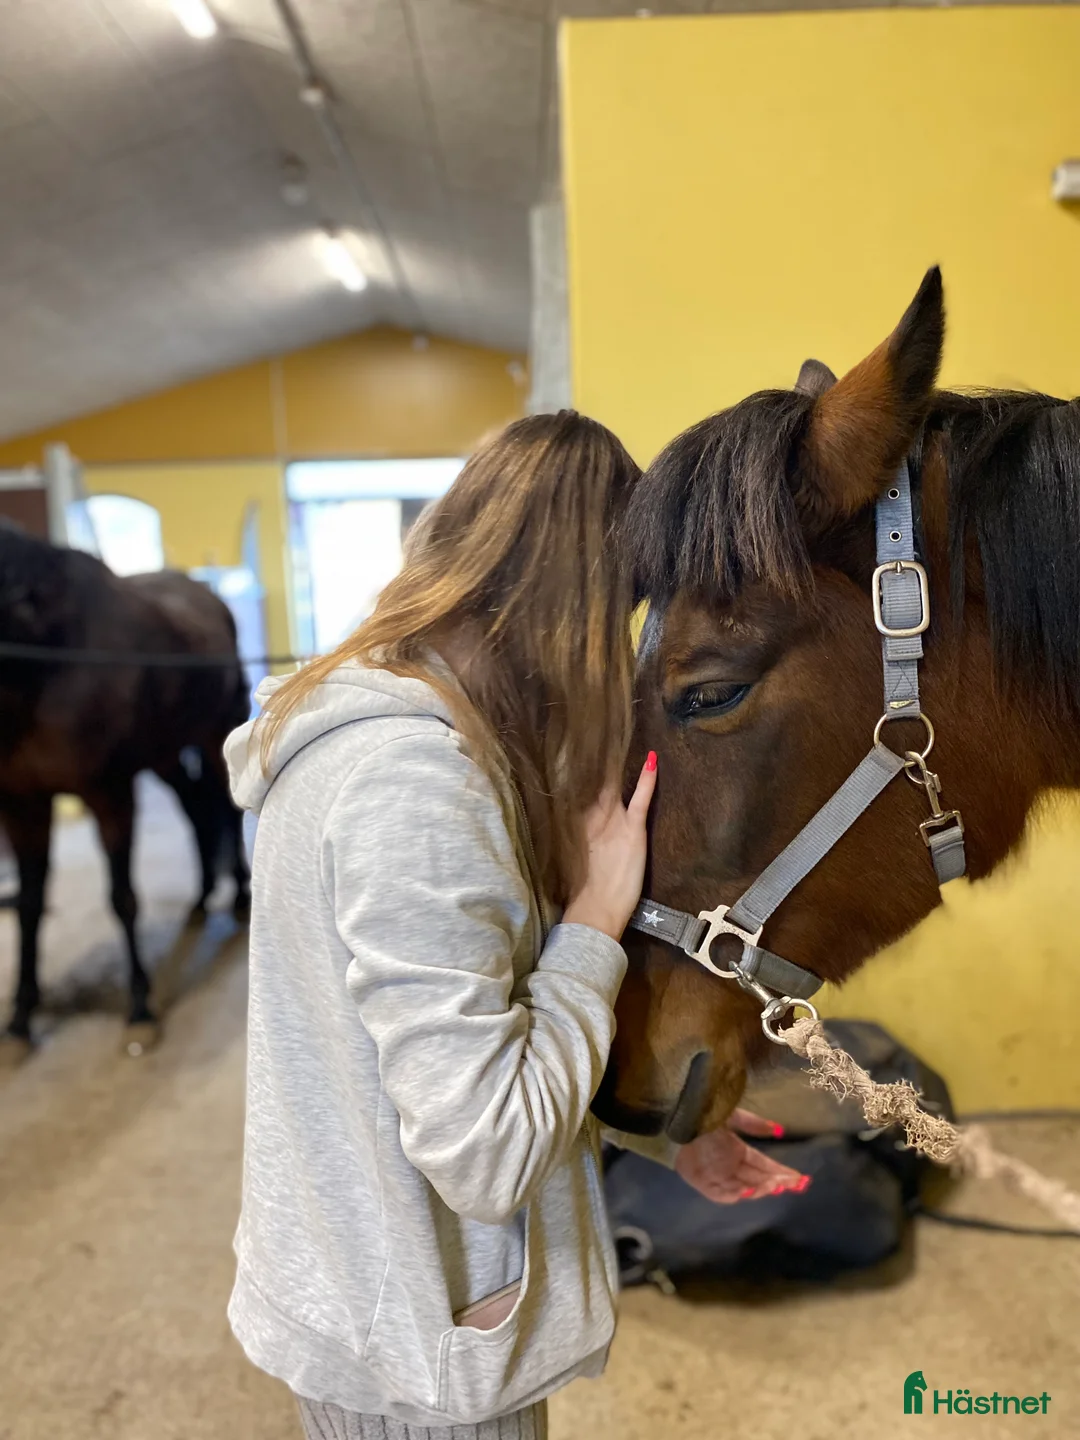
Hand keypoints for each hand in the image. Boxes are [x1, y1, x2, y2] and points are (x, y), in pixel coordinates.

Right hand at [562, 752, 657, 940]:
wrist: (594, 910)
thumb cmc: (586, 893)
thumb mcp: (575, 858)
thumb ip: (577, 839)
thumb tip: (573, 826)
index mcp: (577, 825)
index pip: (579, 791)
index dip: (582, 772)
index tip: (581, 750)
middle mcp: (591, 818)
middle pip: (593, 783)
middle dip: (595, 760)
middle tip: (597, 733)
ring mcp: (612, 821)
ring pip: (613, 786)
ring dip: (616, 764)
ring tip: (619, 736)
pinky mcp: (632, 829)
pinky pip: (640, 800)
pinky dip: (647, 781)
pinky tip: (652, 761)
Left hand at [674, 1109, 809, 1203]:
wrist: (676, 1116)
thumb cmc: (703, 1113)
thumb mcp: (732, 1115)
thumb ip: (754, 1124)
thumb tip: (778, 1130)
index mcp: (736, 1151)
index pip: (763, 1165)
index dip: (780, 1172)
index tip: (799, 1179)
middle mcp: (728, 1166)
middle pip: (756, 1178)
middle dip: (776, 1182)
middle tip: (795, 1185)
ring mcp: (715, 1175)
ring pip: (742, 1188)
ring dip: (760, 1188)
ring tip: (775, 1184)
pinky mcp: (700, 1181)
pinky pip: (720, 1193)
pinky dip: (735, 1193)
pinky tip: (750, 1190)